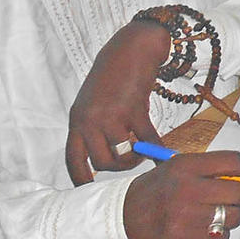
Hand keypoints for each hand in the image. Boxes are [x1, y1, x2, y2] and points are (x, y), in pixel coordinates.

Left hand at [66, 19, 170, 184]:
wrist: (132, 48)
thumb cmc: (115, 73)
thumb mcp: (95, 101)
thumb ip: (98, 126)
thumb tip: (113, 152)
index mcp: (78, 119)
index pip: (73, 158)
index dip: (80, 178)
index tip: (90, 190)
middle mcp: (89, 120)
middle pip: (101, 163)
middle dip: (119, 167)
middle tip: (133, 160)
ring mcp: (110, 116)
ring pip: (123, 154)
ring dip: (138, 156)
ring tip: (145, 147)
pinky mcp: (133, 110)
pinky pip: (147, 140)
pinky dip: (158, 149)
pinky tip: (165, 153)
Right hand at [121, 151, 239, 238]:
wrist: (121, 216)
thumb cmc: (156, 190)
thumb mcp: (182, 168)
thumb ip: (220, 169)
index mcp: (186, 165)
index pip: (234, 161)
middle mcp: (186, 187)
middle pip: (239, 191)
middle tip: (236, 198)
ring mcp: (184, 214)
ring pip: (234, 217)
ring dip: (231, 217)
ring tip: (214, 214)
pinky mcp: (182, 238)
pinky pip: (221, 237)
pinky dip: (219, 234)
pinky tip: (203, 227)